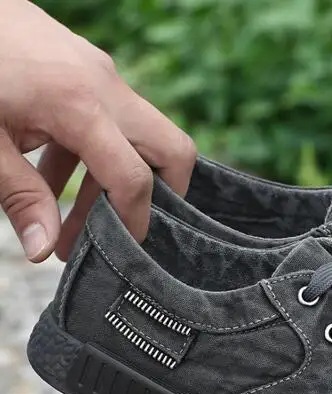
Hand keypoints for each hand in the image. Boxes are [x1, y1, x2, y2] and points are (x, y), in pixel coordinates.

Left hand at [0, 0, 196, 261]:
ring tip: (73, 221)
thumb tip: (41, 249)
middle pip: (172, 150)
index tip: (122, 248)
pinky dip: (96, 154)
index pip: (134, 177)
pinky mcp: (88, 67)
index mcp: (80, 105)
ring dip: (115, 181)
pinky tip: (53, 176)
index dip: (134, 220)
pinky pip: (112, 119)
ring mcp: (100, 73)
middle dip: (163, 197)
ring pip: (140, 139)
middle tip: (130, 228)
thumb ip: (20, 196)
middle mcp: (105, 86)